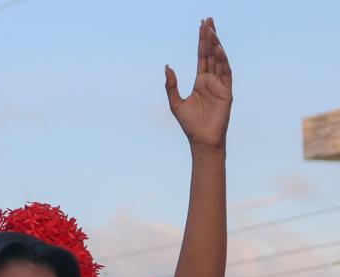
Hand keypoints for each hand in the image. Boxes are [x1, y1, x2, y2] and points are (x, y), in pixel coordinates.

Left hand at [165, 18, 231, 149]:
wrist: (201, 139)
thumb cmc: (190, 124)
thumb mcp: (175, 103)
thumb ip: (171, 86)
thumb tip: (167, 67)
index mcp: (200, 82)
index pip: (202, 57)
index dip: (201, 42)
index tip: (202, 25)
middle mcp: (211, 80)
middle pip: (211, 54)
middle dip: (209, 37)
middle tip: (208, 20)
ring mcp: (220, 84)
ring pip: (218, 60)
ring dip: (215, 45)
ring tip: (211, 31)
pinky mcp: (227, 91)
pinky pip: (225, 72)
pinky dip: (222, 60)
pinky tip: (218, 49)